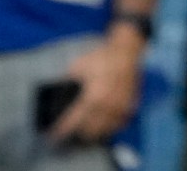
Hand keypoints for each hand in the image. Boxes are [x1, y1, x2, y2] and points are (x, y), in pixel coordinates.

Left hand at [49, 25, 146, 143]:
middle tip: (72, 131)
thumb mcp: (79, 66)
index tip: (55, 134)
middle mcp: (106, 107)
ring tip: (86, 131)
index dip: (63, 129)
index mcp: (92, 98)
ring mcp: (120, 108)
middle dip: (79, 132)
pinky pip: (119, 124)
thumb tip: (61, 92)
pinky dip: (111, 127)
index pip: (74, 120)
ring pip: (105, 130)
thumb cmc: (102, 58)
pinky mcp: (131, 106)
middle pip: (90, 130)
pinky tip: (105, 125)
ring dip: (95, 132)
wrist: (126, 52)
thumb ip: (69, 80)